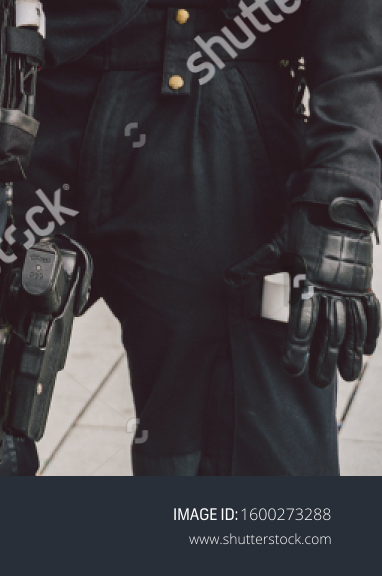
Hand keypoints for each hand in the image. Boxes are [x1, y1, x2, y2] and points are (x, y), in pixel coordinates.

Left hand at [229, 199, 379, 386]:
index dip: (296, 347)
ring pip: (352, 326)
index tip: (291, 368)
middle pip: (329, 332)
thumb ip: (251, 267)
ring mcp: (351, 287)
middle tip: (319, 383)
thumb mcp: (272, 248)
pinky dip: (371, 331)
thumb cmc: (297, 229)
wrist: (331, 209)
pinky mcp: (363, 282)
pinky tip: (367, 351)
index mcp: (307, 282)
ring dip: (349, 353)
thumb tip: (226, 280)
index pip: (301, 323)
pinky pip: (371, 311)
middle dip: (324, 359)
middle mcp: (332, 289)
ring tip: (346, 376)